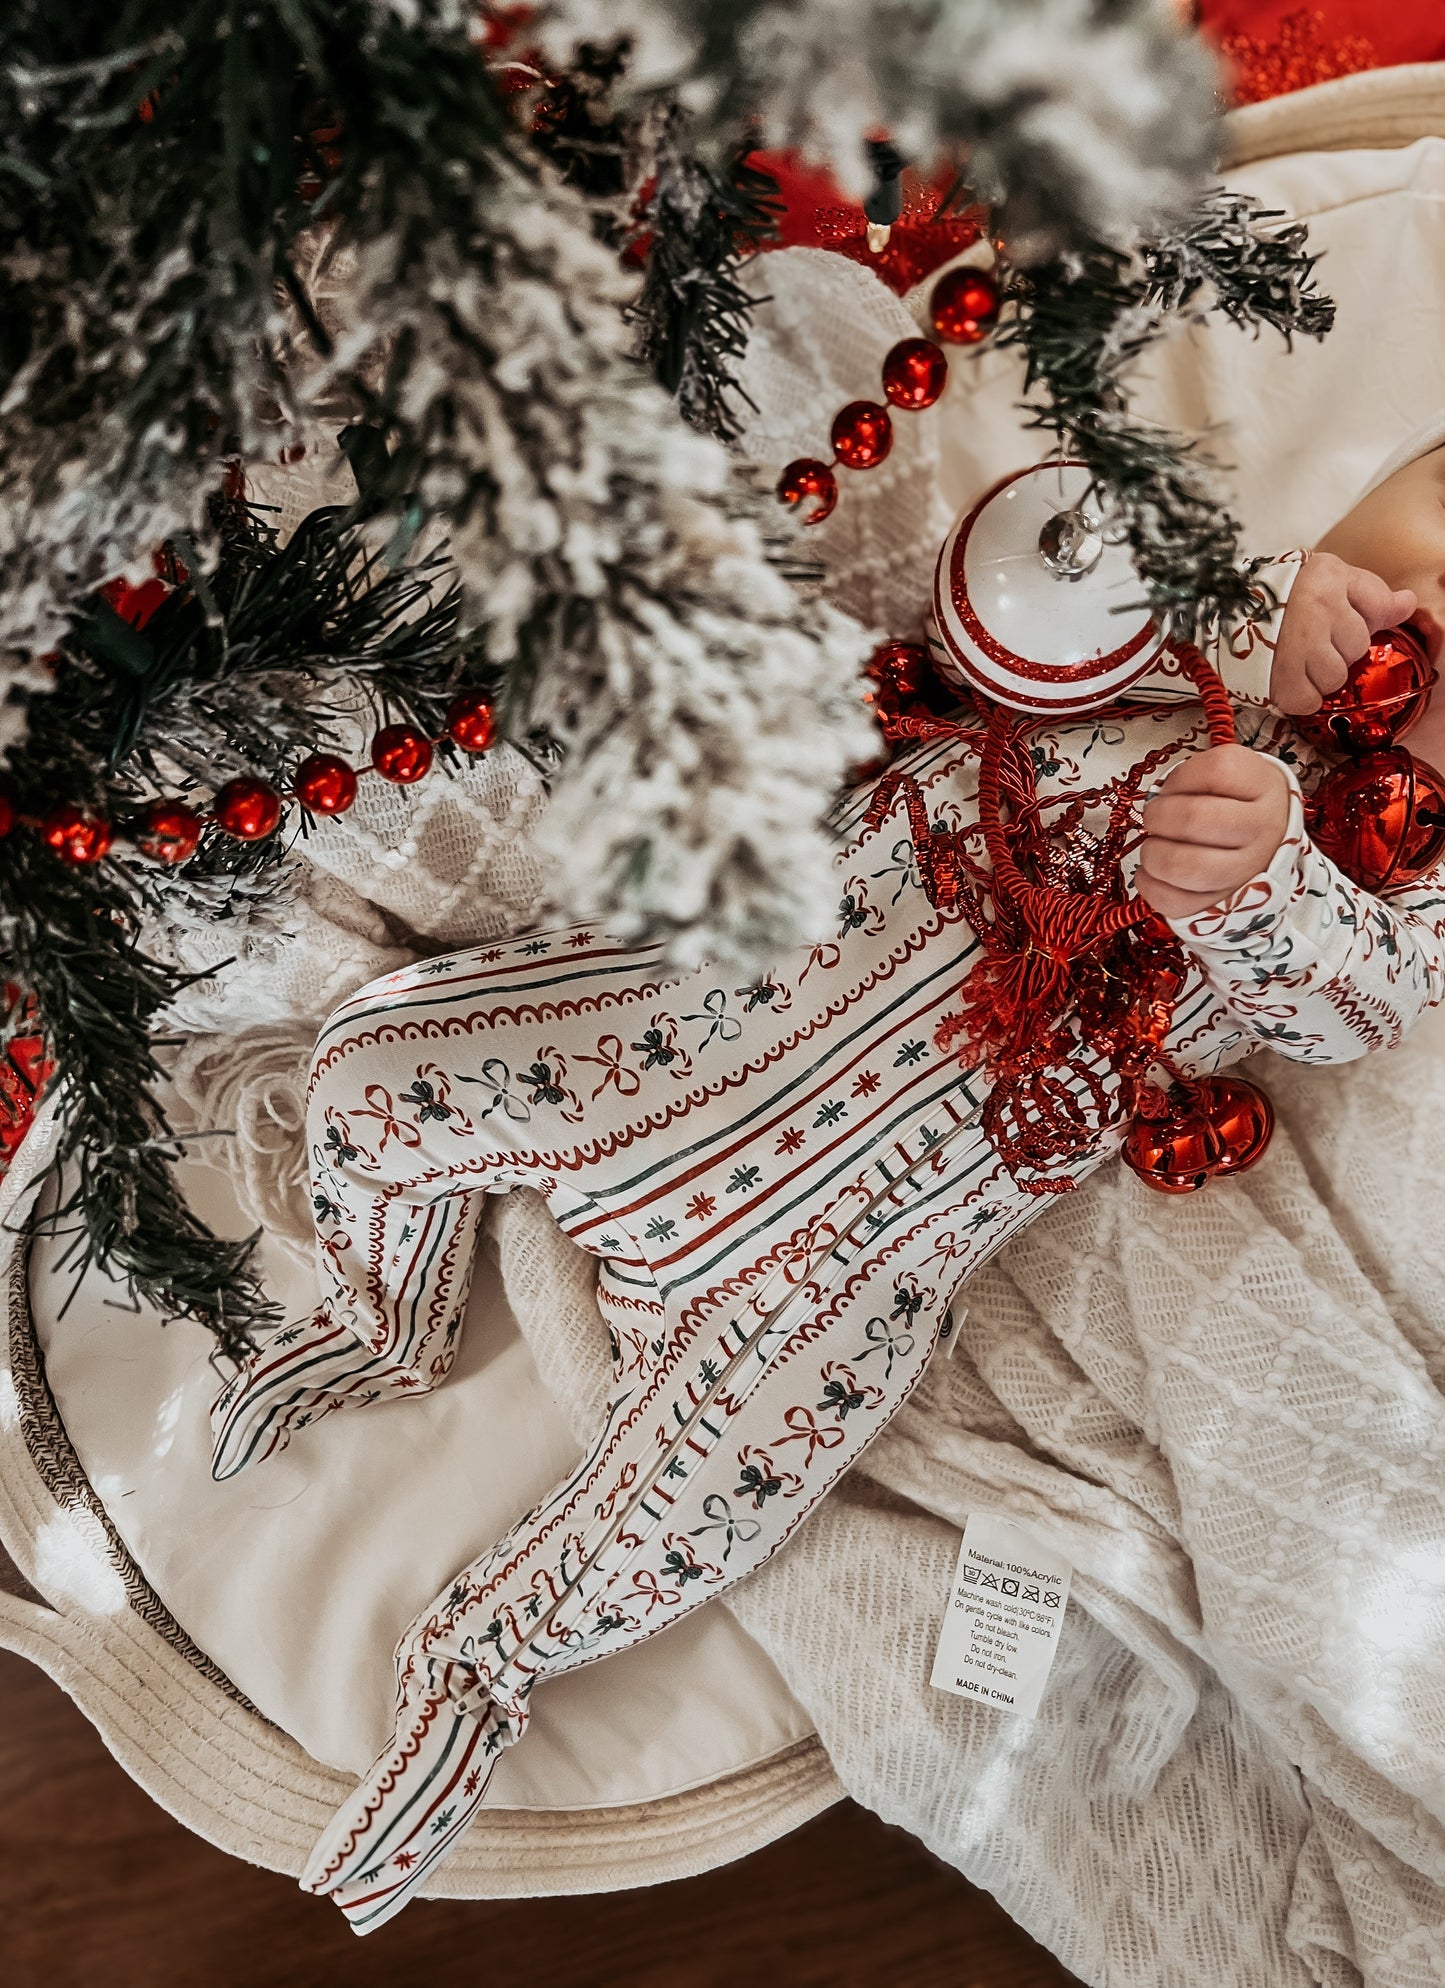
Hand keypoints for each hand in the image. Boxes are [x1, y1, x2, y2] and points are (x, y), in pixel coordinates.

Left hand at [1136, 744, 1291, 921]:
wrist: (1273, 841)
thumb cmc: (1241, 802)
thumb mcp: (1233, 775)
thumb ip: (1194, 777)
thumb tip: (1156, 801)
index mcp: (1263, 787)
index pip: (1215, 773)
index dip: (1180, 778)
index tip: (1173, 788)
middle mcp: (1261, 830)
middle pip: (1194, 819)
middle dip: (1158, 816)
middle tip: (1155, 817)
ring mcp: (1245, 872)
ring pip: (1183, 865)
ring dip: (1152, 853)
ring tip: (1155, 846)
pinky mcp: (1223, 904)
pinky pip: (1174, 900)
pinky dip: (1150, 884)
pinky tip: (1154, 872)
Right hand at [1270, 551, 1416, 715]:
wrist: (1218, 611)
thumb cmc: (1279, 595)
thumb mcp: (1327, 578)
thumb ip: (1371, 593)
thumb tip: (1408, 604)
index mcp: (1329, 577)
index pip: (1380, 609)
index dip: (1362, 619)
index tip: (1335, 615)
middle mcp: (1315, 608)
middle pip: (1356, 648)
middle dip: (1338, 648)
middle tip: (1309, 638)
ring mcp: (1295, 645)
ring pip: (1335, 678)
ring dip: (1319, 675)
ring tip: (1296, 659)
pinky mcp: (1278, 679)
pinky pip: (1308, 701)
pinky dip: (1301, 697)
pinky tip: (1288, 679)